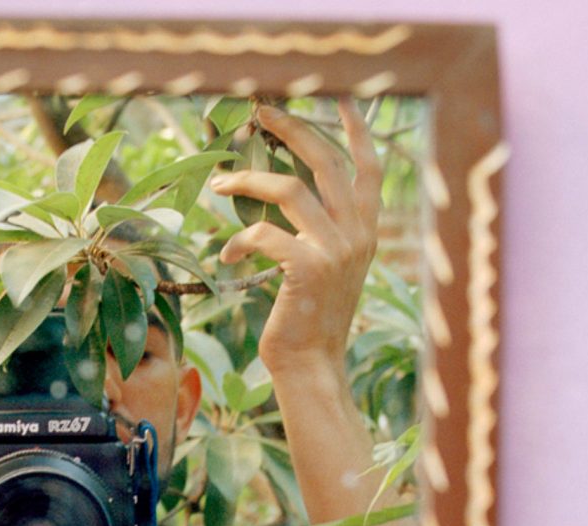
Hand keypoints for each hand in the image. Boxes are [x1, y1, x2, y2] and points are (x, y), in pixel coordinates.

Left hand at [209, 99, 382, 381]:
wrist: (311, 365)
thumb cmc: (309, 319)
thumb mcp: (327, 268)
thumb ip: (322, 232)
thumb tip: (290, 194)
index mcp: (365, 232)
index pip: (366, 169)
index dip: (355, 131)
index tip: (341, 99)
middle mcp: (357, 235)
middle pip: (325, 161)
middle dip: (292, 129)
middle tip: (262, 111)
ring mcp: (335, 250)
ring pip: (289, 190)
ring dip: (248, 180)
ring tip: (221, 184)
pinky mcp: (307, 268)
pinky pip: (264, 233)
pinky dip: (239, 240)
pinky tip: (227, 255)